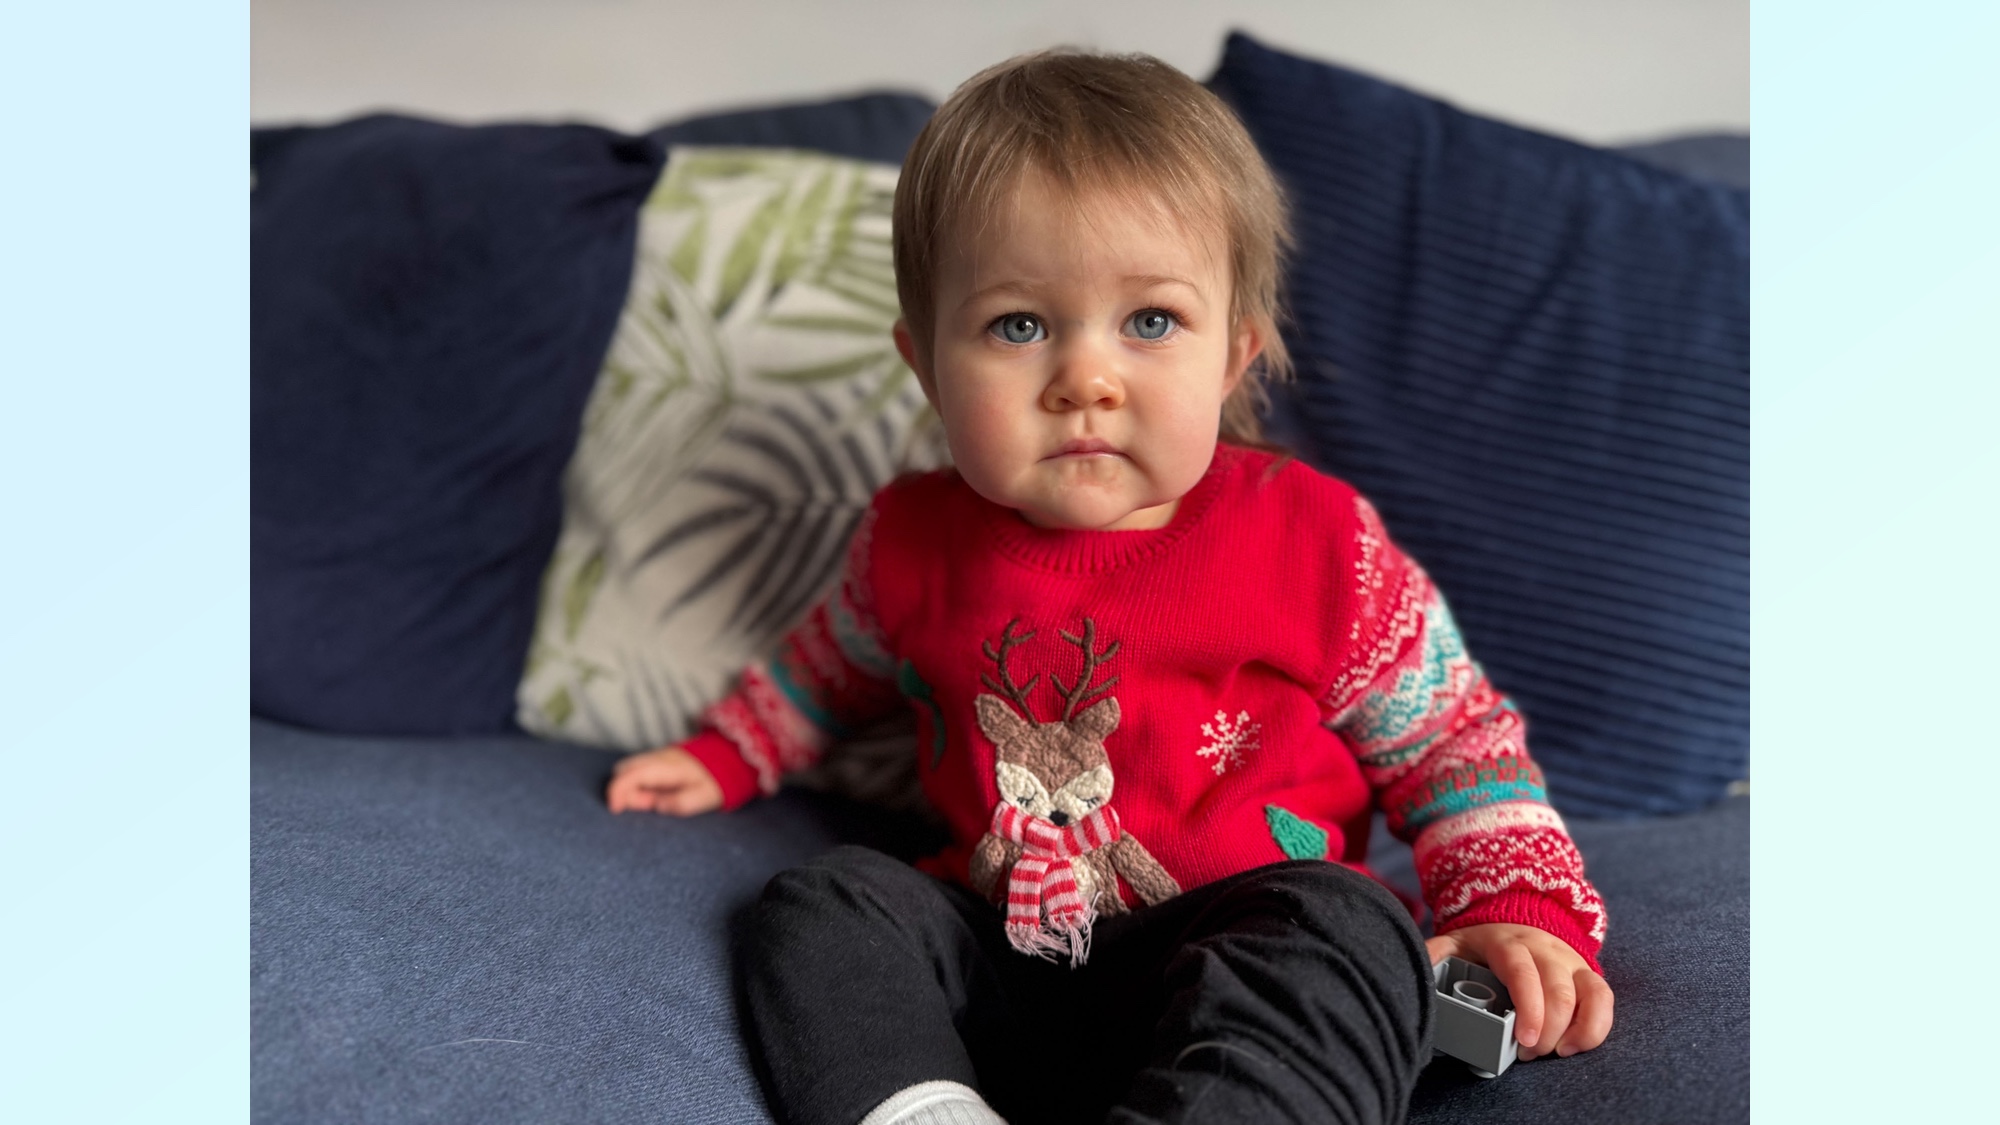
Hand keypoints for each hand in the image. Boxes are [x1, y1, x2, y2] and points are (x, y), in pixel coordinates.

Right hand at [605, 746, 723, 815]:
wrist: (725, 761)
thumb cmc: (713, 782)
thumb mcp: (702, 798)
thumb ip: (679, 804)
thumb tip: (657, 805)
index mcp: (666, 767)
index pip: (631, 775)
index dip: (617, 792)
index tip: (615, 810)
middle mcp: (657, 758)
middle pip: (623, 770)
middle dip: (624, 791)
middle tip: (648, 806)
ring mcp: (656, 757)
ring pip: (628, 770)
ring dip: (631, 788)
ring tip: (655, 801)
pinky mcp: (656, 761)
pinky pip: (637, 771)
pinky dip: (638, 784)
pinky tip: (656, 794)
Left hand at [1427, 923, 1612, 1061]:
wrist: (1519, 916)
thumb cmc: (1485, 942)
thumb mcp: (1456, 942)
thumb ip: (1435, 955)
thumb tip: (1416, 971)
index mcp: (1509, 942)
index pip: (1522, 972)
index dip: (1528, 1007)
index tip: (1524, 1040)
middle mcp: (1545, 949)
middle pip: (1558, 990)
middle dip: (1548, 1030)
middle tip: (1529, 1054)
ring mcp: (1570, 960)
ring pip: (1589, 993)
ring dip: (1576, 1031)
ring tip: (1555, 1052)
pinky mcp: (1587, 973)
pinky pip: (1604, 998)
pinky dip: (1597, 1025)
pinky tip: (1577, 1045)